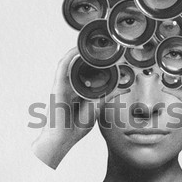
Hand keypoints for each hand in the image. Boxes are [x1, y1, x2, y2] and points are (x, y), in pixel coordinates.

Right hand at [32, 47, 96, 168]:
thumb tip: (123, 88)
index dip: (95, 61)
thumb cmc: (76, 126)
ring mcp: (63, 85)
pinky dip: (69, 57)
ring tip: (90, 43)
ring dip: (79, 51)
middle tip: (101, 44)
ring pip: (70, 62)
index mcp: (78, 90)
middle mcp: (70, 85)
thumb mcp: (97, 107)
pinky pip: (62, 67)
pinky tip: (77, 50)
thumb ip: (108, 95)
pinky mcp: (57, 86)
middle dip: (88, 54)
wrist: (63, 138)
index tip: (108, 53)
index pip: (87, 71)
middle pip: (79, 64)